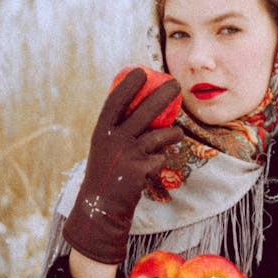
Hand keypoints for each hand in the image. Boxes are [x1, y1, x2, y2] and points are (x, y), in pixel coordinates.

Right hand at [63, 68, 182, 263]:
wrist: (101, 206)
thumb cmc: (108, 172)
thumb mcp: (107, 147)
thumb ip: (122, 130)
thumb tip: (147, 108)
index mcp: (102, 131)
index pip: (115, 101)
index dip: (128, 85)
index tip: (141, 71)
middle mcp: (113, 140)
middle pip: (143, 111)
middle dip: (162, 95)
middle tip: (175, 84)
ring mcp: (127, 155)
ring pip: (160, 135)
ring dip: (172, 133)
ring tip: (176, 133)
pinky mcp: (139, 170)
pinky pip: (160, 158)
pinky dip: (161, 161)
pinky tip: (152, 167)